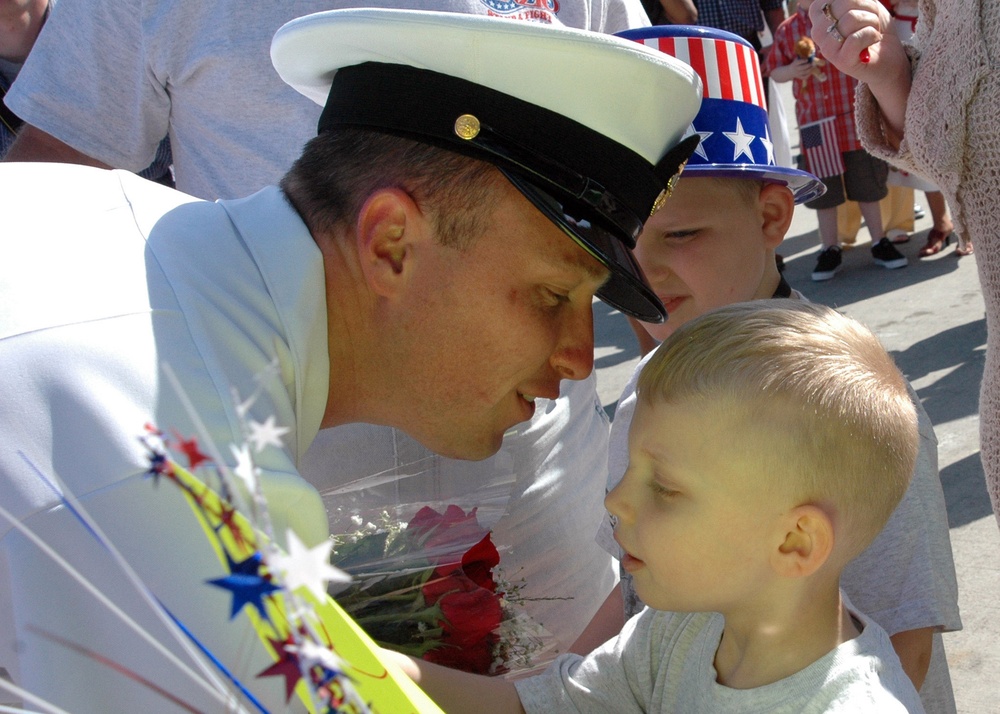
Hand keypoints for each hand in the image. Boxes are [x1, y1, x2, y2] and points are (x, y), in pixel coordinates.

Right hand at [769, 57, 816, 82]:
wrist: (789, 72)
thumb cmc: (795, 64)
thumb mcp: (796, 60)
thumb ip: (801, 57)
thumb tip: (808, 54)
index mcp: (795, 64)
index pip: (799, 62)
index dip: (803, 61)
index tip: (807, 59)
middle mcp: (796, 69)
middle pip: (803, 68)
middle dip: (808, 65)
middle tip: (812, 63)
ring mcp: (798, 74)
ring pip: (805, 72)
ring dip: (810, 69)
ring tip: (812, 66)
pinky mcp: (799, 77)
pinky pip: (804, 77)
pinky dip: (808, 75)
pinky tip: (810, 72)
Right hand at [809, 0, 911, 145]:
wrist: (890, 57)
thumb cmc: (876, 28)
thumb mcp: (864, 5)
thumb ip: (851, 0)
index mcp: (820, 20)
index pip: (825, 0)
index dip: (851, 0)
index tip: (860, 9)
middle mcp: (819, 34)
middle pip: (841, 5)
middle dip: (866, 8)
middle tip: (870, 21)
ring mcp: (828, 49)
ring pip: (850, 19)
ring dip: (872, 22)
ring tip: (872, 31)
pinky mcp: (841, 62)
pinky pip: (856, 38)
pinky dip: (872, 35)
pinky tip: (874, 40)